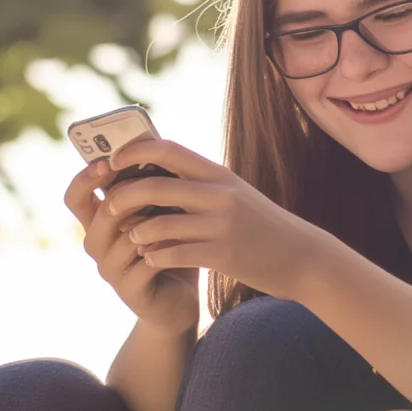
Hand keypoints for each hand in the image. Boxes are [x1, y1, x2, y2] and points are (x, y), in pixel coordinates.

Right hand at [64, 157, 198, 334]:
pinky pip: (146, 263)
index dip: (86, 177)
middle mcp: (97, 246)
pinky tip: (186, 243)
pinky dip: (167, 250)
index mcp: (98, 223)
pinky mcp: (129, 291)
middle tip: (162, 180)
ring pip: (127, 235)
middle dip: (134, 194)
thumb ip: (153, 187)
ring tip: (182, 213)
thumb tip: (158, 147)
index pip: (75, 196)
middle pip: (102, 212)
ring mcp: (110, 270)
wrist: (178, 301)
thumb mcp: (161, 213)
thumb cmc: (170, 249)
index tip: (106, 160)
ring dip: (156, 222)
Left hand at [95, 136, 318, 301]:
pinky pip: (173, 255)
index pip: (168, 150)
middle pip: (154, 187)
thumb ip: (200, 183)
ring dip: (137, 234)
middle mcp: (220, 195)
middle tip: (110, 209)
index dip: (134, 152)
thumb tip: (154, 171)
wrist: (301, 256)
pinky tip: (153, 260)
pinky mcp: (223, 255)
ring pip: (158, 225)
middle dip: (122, 198)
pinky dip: (155, 258)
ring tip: (133, 239)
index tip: (113, 162)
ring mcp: (222, 225)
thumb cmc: (261, 225)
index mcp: (219, 174)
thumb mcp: (234, 193)